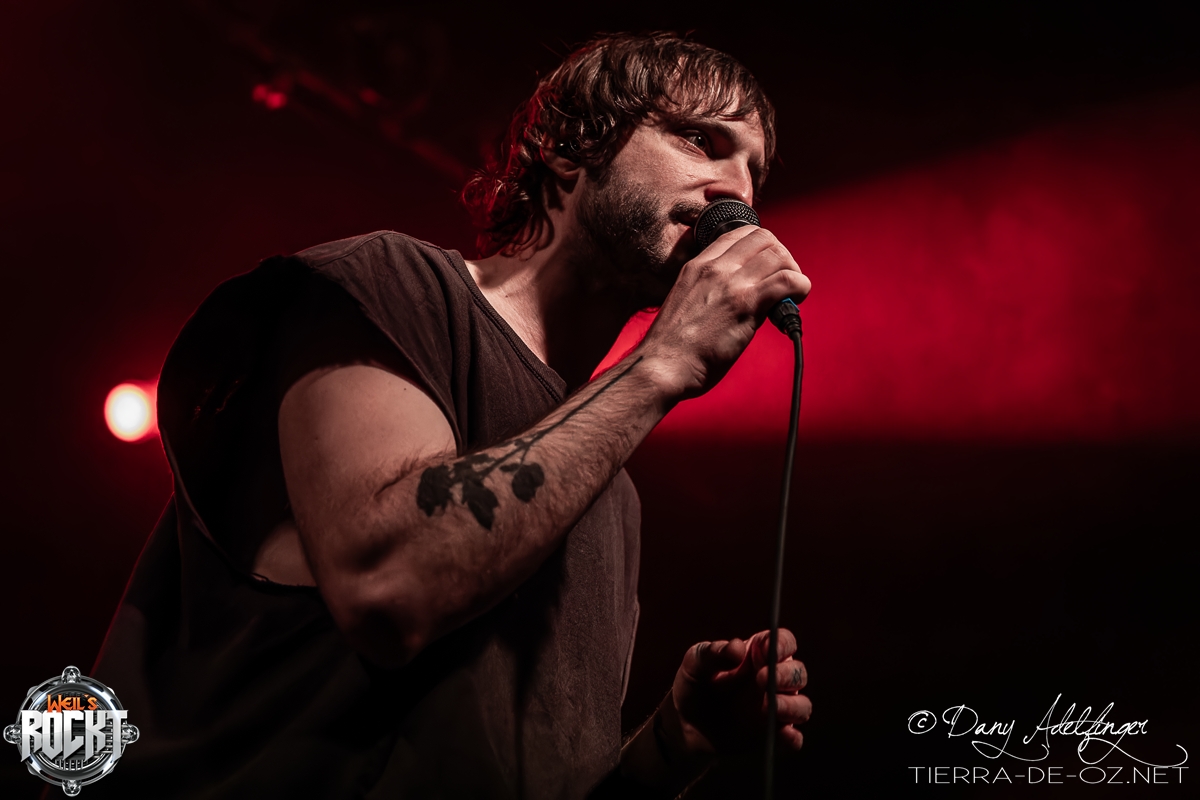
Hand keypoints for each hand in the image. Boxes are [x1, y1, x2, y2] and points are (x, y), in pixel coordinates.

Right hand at [636, 226, 810, 401]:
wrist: (664, 365)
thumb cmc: (673, 345)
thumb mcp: (685, 300)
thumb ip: (710, 290)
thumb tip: (742, 294)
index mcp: (697, 265)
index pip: (739, 233)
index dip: (762, 245)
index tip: (767, 265)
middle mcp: (715, 268)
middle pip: (763, 238)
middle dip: (781, 255)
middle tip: (784, 278)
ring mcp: (731, 284)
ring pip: (778, 256)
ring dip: (793, 271)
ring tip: (792, 292)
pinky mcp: (746, 304)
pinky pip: (786, 281)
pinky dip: (800, 286)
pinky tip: (796, 299)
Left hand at [666, 628, 810, 757]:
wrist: (685, 724)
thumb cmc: (694, 684)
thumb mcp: (695, 663)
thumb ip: (714, 653)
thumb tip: (738, 648)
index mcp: (759, 653)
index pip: (784, 641)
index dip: (781, 644)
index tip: (768, 649)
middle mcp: (774, 678)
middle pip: (798, 672)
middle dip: (787, 675)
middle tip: (761, 679)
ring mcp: (776, 707)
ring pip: (802, 705)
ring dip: (792, 705)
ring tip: (772, 706)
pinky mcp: (773, 734)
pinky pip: (793, 738)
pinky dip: (792, 738)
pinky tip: (783, 735)